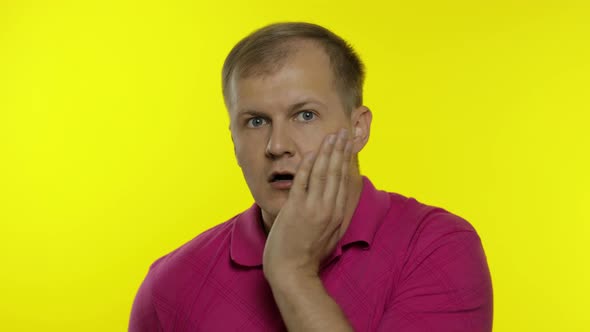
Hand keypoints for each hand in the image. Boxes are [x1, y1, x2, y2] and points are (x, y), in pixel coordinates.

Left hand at [262, 128, 352, 282]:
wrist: (292, 272)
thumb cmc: (308, 256)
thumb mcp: (330, 235)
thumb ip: (334, 216)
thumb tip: (336, 200)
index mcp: (338, 214)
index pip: (343, 181)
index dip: (346, 160)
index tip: (347, 145)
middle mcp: (329, 208)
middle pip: (336, 172)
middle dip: (340, 149)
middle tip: (342, 132)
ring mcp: (313, 208)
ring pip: (323, 173)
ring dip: (327, 152)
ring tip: (331, 136)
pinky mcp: (296, 209)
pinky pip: (303, 181)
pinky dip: (307, 165)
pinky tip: (312, 152)